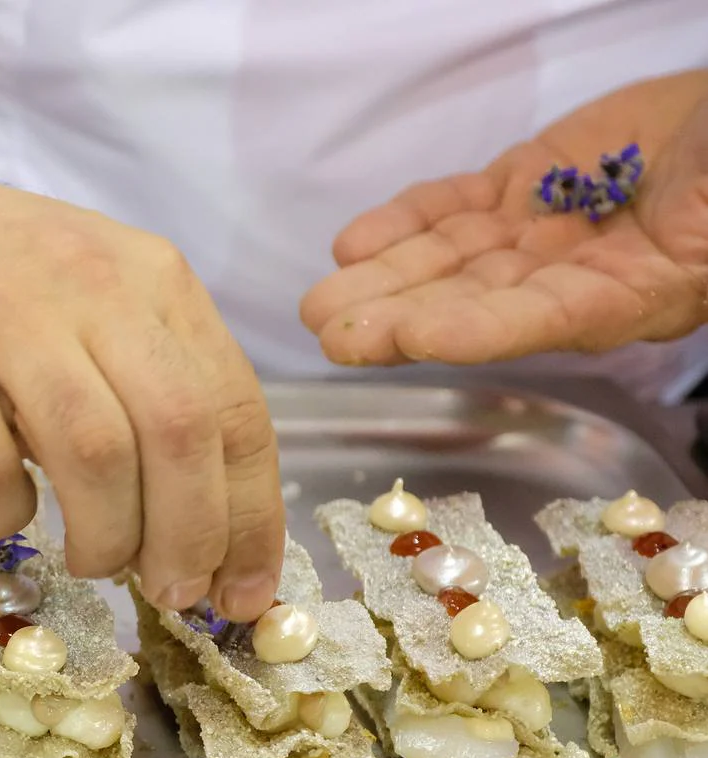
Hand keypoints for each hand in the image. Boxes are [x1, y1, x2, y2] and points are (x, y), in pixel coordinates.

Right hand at [0, 165, 285, 619]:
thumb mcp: (95, 308)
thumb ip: (152, 390)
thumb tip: (208, 535)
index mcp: (151, 279)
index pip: (233, 408)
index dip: (250, 516)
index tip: (243, 592)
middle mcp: (88, 286)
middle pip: (177, 430)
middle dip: (189, 537)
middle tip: (170, 593)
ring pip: (94, 452)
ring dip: (106, 535)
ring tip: (89, 559)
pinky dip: (2, 511)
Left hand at [303, 71, 707, 364]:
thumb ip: (694, 239)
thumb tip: (659, 258)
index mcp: (637, 292)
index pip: (547, 318)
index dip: (482, 331)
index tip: (421, 338)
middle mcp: (577, 273)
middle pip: (479, 303)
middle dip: (405, 321)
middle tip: (337, 337)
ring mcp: (542, 229)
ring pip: (450, 261)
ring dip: (384, 283)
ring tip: (320, 304)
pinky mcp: (520, 186)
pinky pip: (452, 209)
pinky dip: (402, 225)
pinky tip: (352, 247)